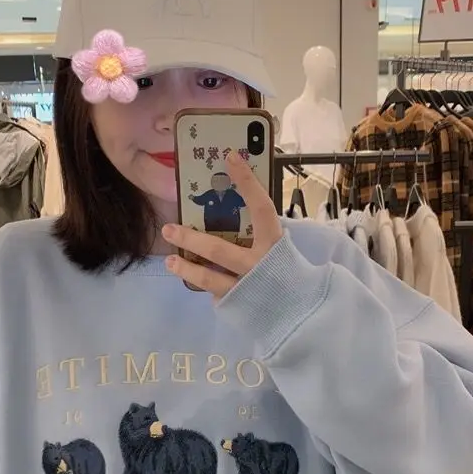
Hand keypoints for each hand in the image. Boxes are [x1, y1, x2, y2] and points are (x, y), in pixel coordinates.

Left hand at [162, 151, 282, 298]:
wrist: (302, 315)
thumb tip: (236, 210)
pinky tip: (198, 282)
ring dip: (186, 269)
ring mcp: (246, 289)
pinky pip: (217, 294)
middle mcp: (259, 266)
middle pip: (219, 250)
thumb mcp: (282, 250)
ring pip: (209, 279)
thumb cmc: (291, 276)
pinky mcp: (238, 307)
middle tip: (169, 229)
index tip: (230, 158)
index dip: (247, 182)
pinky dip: (207, 287)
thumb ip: (262, 235)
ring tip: (169, 261)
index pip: (261, 207)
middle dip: (191, 239)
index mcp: (275, 245)